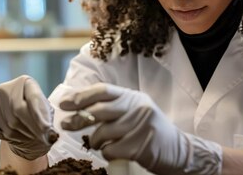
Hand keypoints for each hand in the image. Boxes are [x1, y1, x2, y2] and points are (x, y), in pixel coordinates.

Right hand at [0, 75, 57, 159]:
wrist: (18, 116)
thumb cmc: (36, 112)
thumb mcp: (46, 112)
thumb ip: (47, 119)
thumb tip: (51, 135)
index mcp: (25, 82)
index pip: (32, 99)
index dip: (39, 116)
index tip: (46, 129)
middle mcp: (6, 87)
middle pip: (18, 111)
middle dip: (30, 127)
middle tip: (40, 138)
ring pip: (7, 123)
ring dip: (20, 135)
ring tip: (29, 137)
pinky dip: (6, 137)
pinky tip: (14, 136)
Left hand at [60, 83, 221, 174]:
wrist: (178, 150)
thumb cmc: (148, 131)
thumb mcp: (134, 111)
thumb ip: (112, 107)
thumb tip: (78, 107)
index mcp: (133, 97)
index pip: (103, 90)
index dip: (81, 96)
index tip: (64, 103)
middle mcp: (137, 107)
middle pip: (100, 110)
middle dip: (78, 118)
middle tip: (65, 125)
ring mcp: (140, 126)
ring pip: (103, 132)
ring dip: (94, 141)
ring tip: (96, 144)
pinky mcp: (140, 145)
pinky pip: (111, 150)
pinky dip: (106, 153)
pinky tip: (113, 152)